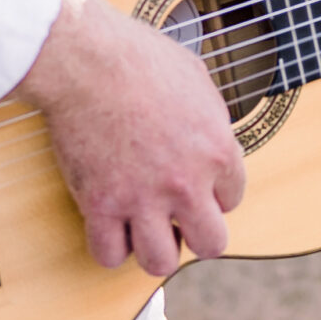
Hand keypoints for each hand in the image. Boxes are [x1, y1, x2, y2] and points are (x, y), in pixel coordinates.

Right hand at [10, 0, 246, 275]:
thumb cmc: (139, 57)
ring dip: (154, 249)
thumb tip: (214, 138)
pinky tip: (110, 226)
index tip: (194, 182)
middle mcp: (187, 182)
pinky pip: (109, 255)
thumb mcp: (197, 79)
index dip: (213, 192)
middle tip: (177, 218)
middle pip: (211, 244)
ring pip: (160, 262)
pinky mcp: (100, 205)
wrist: (87, 59)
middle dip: (196, 235)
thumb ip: (211, 119)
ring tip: (144, 228)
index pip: (233, 199)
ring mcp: (142, 198)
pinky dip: (110, 247)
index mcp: (217, 149)